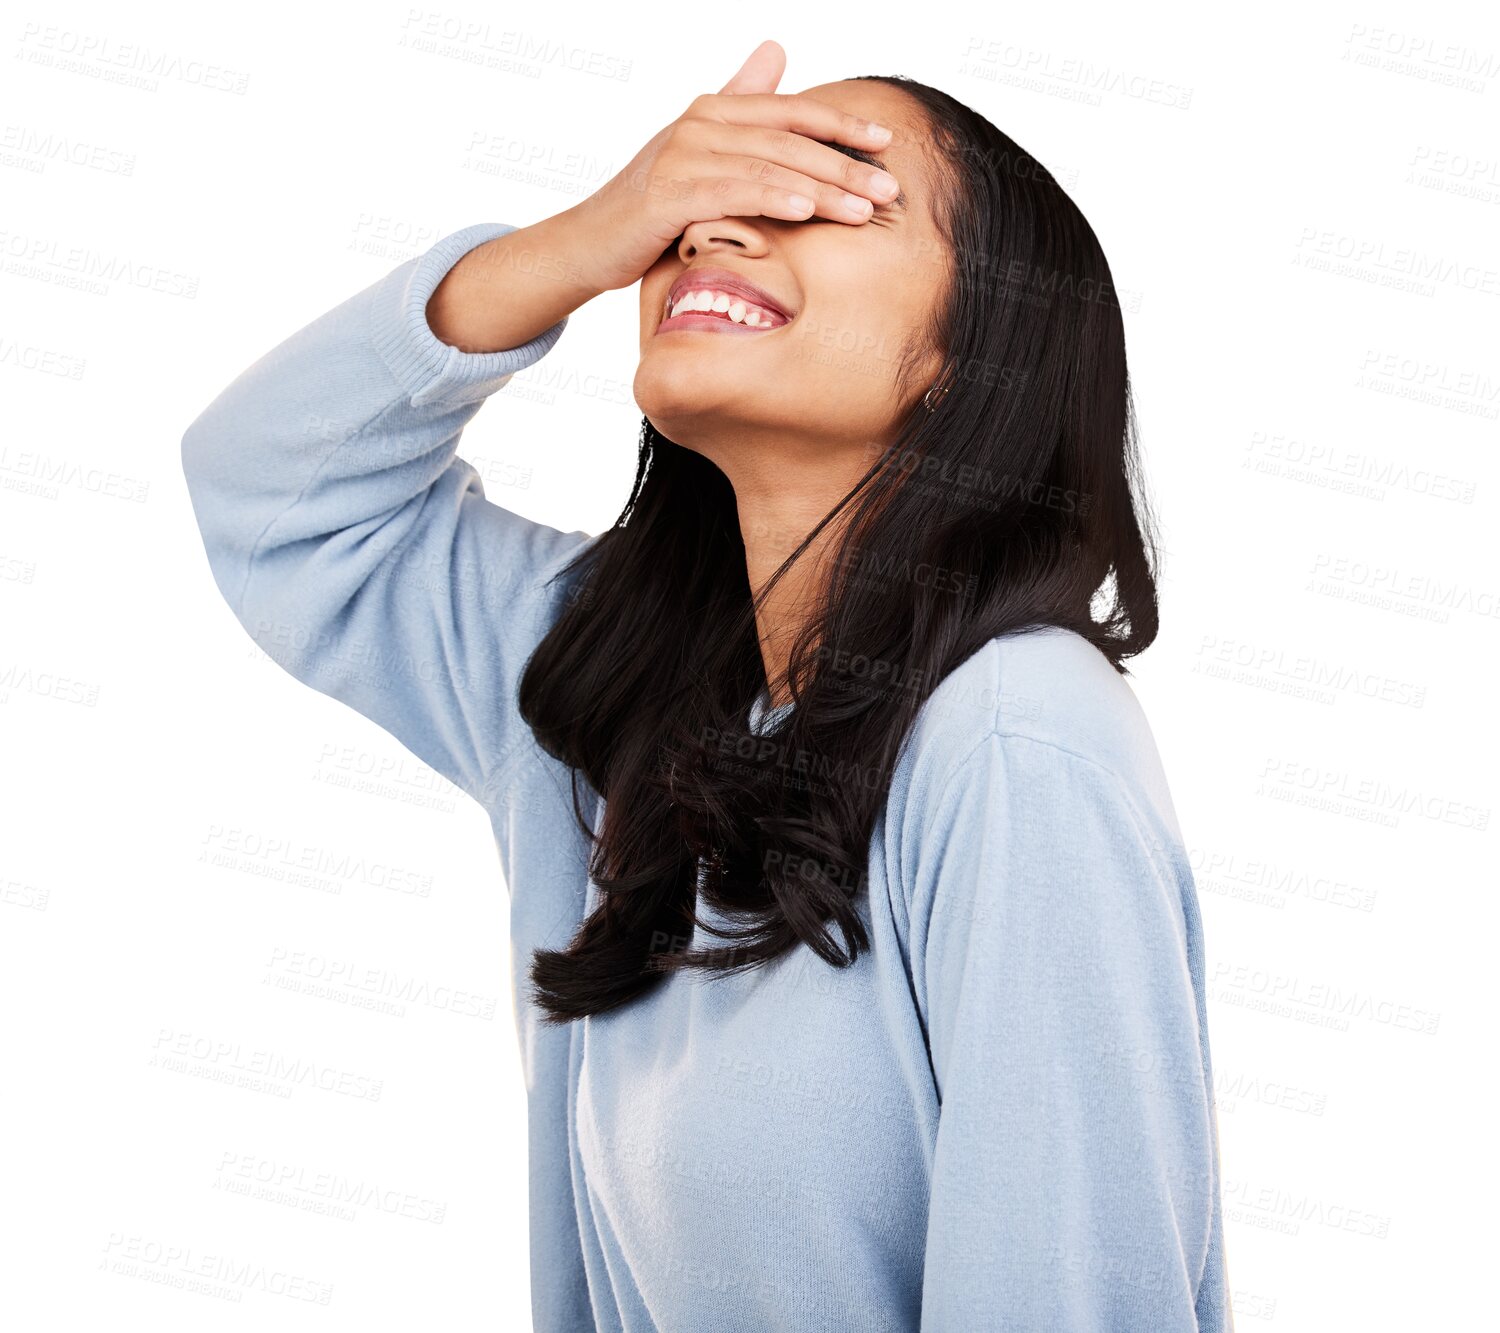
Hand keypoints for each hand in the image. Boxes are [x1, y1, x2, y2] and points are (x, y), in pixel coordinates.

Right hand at [567, 39, 899, 294]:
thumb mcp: (701, 154)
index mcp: (714, 110)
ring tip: (865, 209)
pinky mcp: (668, 193)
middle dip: (845, 164)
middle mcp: (700, 123)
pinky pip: (733, 192)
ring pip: (769, 166)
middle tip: (890, 188)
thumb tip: (774, 51)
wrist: (589, 242)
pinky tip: (808, 211)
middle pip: (789, 140)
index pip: (791, 113)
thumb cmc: (651, 205)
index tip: (887, 143)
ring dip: (823, 188)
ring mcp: (682, 155)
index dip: (841, 125)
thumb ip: (739, 105)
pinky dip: (773, 198)